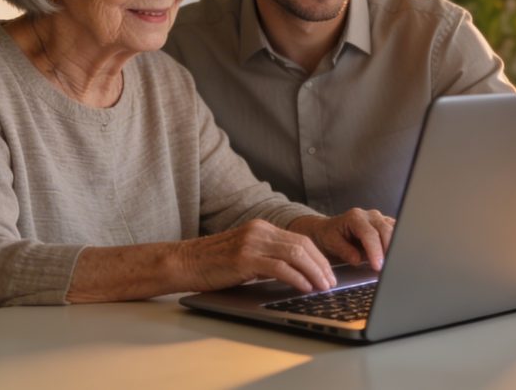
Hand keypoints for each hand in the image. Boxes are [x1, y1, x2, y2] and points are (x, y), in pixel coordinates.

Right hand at [177, 219, 336, 293]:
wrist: (184, 262)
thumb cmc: (213, 264)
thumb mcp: (244, 254)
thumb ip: (266, 257)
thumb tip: (294, 274)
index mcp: (261, 228)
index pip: (300, 239)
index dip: (318, 257)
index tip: (328, 273)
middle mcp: (259, 231)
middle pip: (302, 245)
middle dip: (321, 265)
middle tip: (331, 282)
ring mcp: (251, 243)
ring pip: (295, 254)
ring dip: (313, 272)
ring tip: (322, 287)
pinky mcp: (244, 258)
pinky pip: (279, 267)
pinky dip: (296, 278)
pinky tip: (304, 287)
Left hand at [288, 208, 394, 270]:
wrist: (329, 229)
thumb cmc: (330, 236)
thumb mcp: (331, 243)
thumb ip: (345, 251)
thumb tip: (358, 260)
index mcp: (355, 217)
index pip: (370, 234)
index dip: (375, 251)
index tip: (378, 266)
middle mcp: (370, 215)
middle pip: (386, 230)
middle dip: (389, 250)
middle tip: (389, 268)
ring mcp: (380, 219)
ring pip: (395, 230)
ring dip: (395, 247)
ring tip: (394, 264)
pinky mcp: (386, 225)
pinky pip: (396, 232)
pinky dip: (398, 243)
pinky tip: (397, 256)